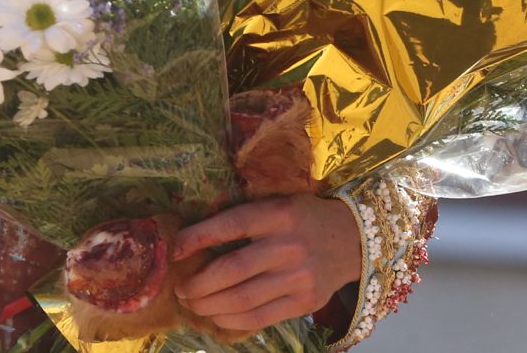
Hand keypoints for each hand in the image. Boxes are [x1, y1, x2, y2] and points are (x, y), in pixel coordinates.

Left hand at [172, 196, 362, 333]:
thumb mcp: (277, 204)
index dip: (196, 238)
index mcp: (278, 214)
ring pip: (242, 299)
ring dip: (209, 305)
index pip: (230, 225)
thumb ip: (245, 219)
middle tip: (180, 288)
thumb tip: (193, 240)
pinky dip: (231, 321)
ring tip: (193, 303)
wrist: (351, 239)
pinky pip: (259, 318)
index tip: (174, 250)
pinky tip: (217, 316)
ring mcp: (299, 278)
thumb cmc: (302, 218)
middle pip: (231, 270)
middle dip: (198, 284)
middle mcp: (289, 246)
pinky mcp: (304, 303)